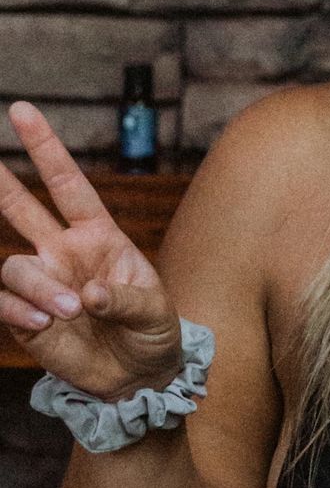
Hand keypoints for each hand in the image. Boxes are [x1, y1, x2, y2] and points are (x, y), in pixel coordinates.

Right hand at [0, 102, 181, 400]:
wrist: (140, 375)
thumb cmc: (153, 333)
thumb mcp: (156, 313)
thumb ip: (125, 300)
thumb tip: (87, 294)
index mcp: (100, 236)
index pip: (69, 186)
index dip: (47, 149)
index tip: (23, 112)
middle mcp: (65, 252)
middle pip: (21, 208)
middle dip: (0, 181)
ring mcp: (44, 282)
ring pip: (15, 266)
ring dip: (36, 287)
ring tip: (64, 312)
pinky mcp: (26, 316)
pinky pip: (5, 303)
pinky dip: (18, 311)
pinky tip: (43, 324)